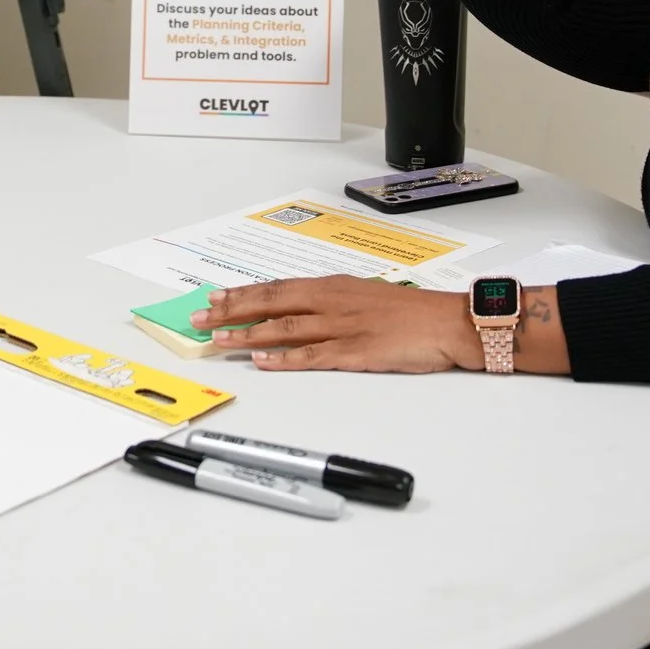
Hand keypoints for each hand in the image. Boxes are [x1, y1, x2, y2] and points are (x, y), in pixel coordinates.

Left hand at [191, 276, 485, 371]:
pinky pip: (314, 355)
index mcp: (333, 287)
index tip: (214, 298)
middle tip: (200, 318)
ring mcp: (343, 327)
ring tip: (219, 340)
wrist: (449, 322)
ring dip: (249, 335)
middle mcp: (332, 302)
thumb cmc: (411, 312)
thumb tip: (299, 307)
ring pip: (285, 329)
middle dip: (232, 311)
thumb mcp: (365, 295)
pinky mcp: (357, 352)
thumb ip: (331, 301)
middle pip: (273, 303)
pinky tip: (264, 361)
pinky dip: (285, 359)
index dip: (243, 294)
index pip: (278, 288)